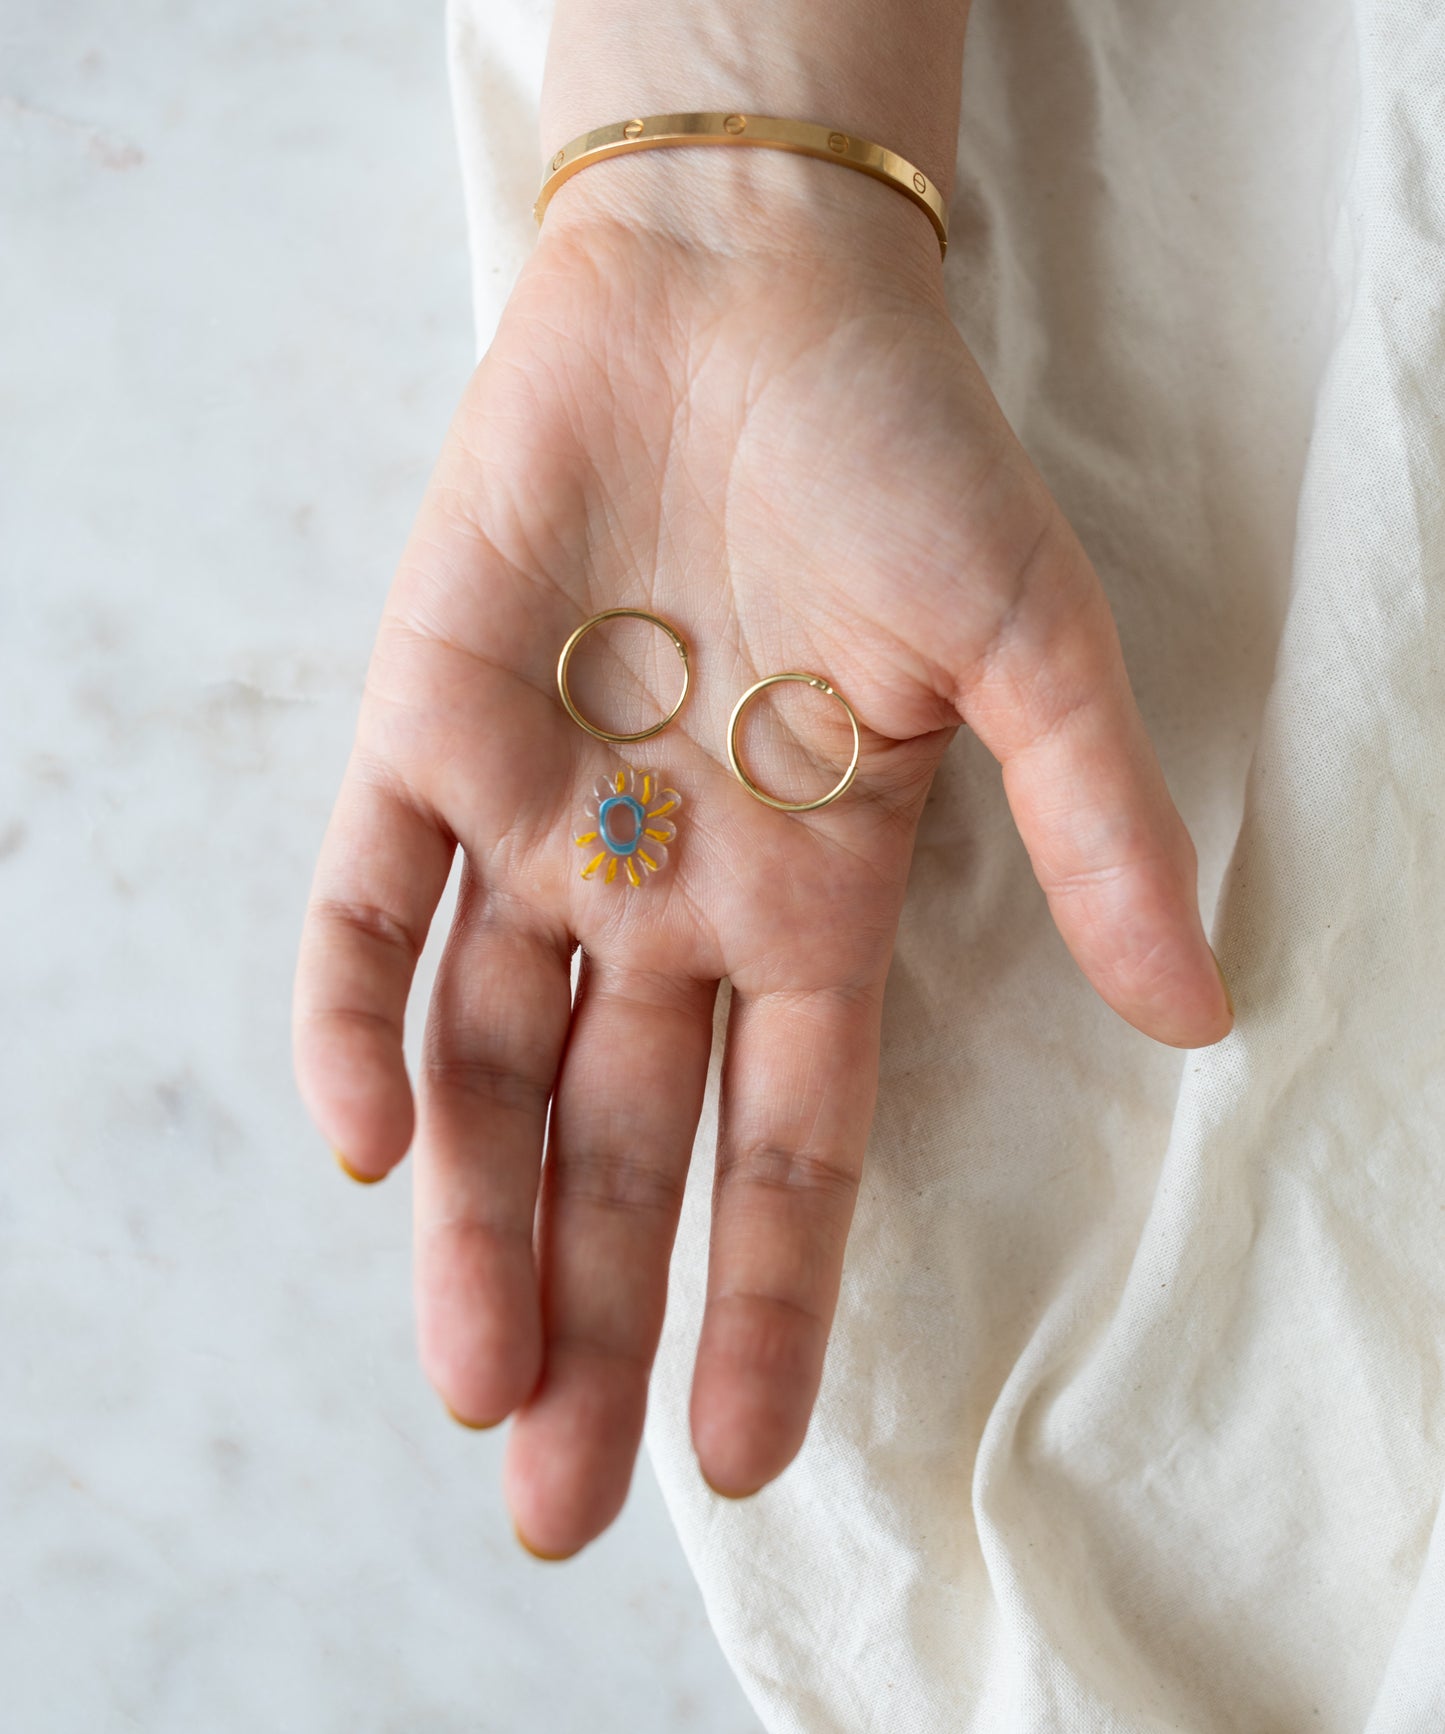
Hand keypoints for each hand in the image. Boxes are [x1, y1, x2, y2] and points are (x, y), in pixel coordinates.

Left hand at [292, 159, 1230, 1557]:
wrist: (740, 288)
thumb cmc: (898, 458)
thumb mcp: (1029, 648)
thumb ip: (1096, 829)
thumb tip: (1202, 1009)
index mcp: (812, 903)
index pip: (790, 1146)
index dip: (771, 1298)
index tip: (737, 1454)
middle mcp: (670, 899)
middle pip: (618, 1146)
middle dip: (590, 1315)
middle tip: (553, 1501)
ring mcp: (540, 827)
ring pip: (485, 1060)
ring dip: (472, 1216)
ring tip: (471, 1376)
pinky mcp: (427, 733)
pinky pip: (367, 905)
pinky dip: (356, 1016)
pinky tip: (366, 1138)